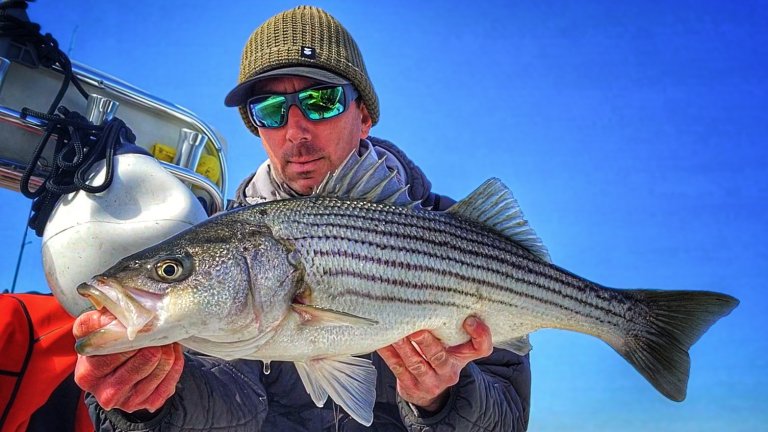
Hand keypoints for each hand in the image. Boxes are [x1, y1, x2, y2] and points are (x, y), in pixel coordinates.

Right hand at [73, 309, 183, 412]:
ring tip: (165, 339)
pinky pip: (170, 380)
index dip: (129, 334)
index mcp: (86, 373)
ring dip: (167, 350)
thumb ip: (99, 319)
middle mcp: (104, 392)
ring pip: (158, 368)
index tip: (138, 321)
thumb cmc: (106, 346)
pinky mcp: (147, 404)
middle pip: (141, 361)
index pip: (112, 351)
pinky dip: (175, 363)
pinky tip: (171, 353)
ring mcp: (126, 401)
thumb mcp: (95, 331)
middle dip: (154, 341)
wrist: (117, 373)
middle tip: (158, 328)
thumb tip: (118, 310)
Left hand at [377, 316, 492, 412]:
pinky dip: (389, 355)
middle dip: (427, 343)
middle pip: (441, 357)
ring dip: (404, 349)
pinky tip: (382, 343)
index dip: (480, 335)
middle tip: (416, 329)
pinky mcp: (411, 386)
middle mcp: (449, 372)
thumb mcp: (452, 344)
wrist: (427, 389)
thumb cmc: (439, 355)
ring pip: (417, 364)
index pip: (481, 348)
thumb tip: (437, 292)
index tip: (469, 320)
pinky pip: (399, 369)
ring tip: (396, 335)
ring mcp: (430, 382)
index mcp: (462, 357)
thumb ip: (450, 325)